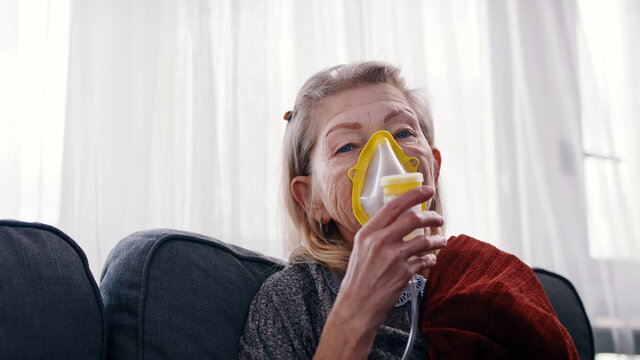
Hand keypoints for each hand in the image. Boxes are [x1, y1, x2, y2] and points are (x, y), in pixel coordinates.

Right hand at [338, 185, 444, 327]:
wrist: (357, 305)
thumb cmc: (358, 278)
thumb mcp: (361, 249)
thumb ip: (378, 234)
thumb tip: (399, 221)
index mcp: (368, 232)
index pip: (394, 206)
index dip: (414, 194)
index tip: (427, 190)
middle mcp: (380, 242)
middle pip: (413, 219)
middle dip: (431, 216)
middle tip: (439, 218)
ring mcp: (393, 257)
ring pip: (424, 241)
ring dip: (437, 240)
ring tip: (442, 241)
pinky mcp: (403, 273)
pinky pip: (425, 261)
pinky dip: (431, 260)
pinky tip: (431, 260)